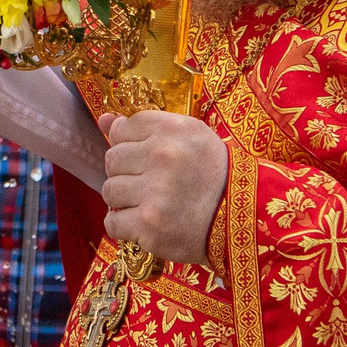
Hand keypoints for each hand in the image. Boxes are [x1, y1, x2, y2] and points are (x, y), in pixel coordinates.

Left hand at [97, 112, 229, 268]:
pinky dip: (123, 225)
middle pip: (112, 159)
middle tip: (149, 183)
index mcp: (173, 130)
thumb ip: (146, 127)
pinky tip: (144, 223)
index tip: (146, 158)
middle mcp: (163, 156)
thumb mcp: (189, 137)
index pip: (123, 128)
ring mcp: (155, 192)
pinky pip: (112, 221)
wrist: (242, 217)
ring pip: (109, 190)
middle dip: (126, 173)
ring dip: (124, 200)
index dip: (130, 145)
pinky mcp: (149, 225)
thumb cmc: (214, 174)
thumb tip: (104, 120)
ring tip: (148, 203)